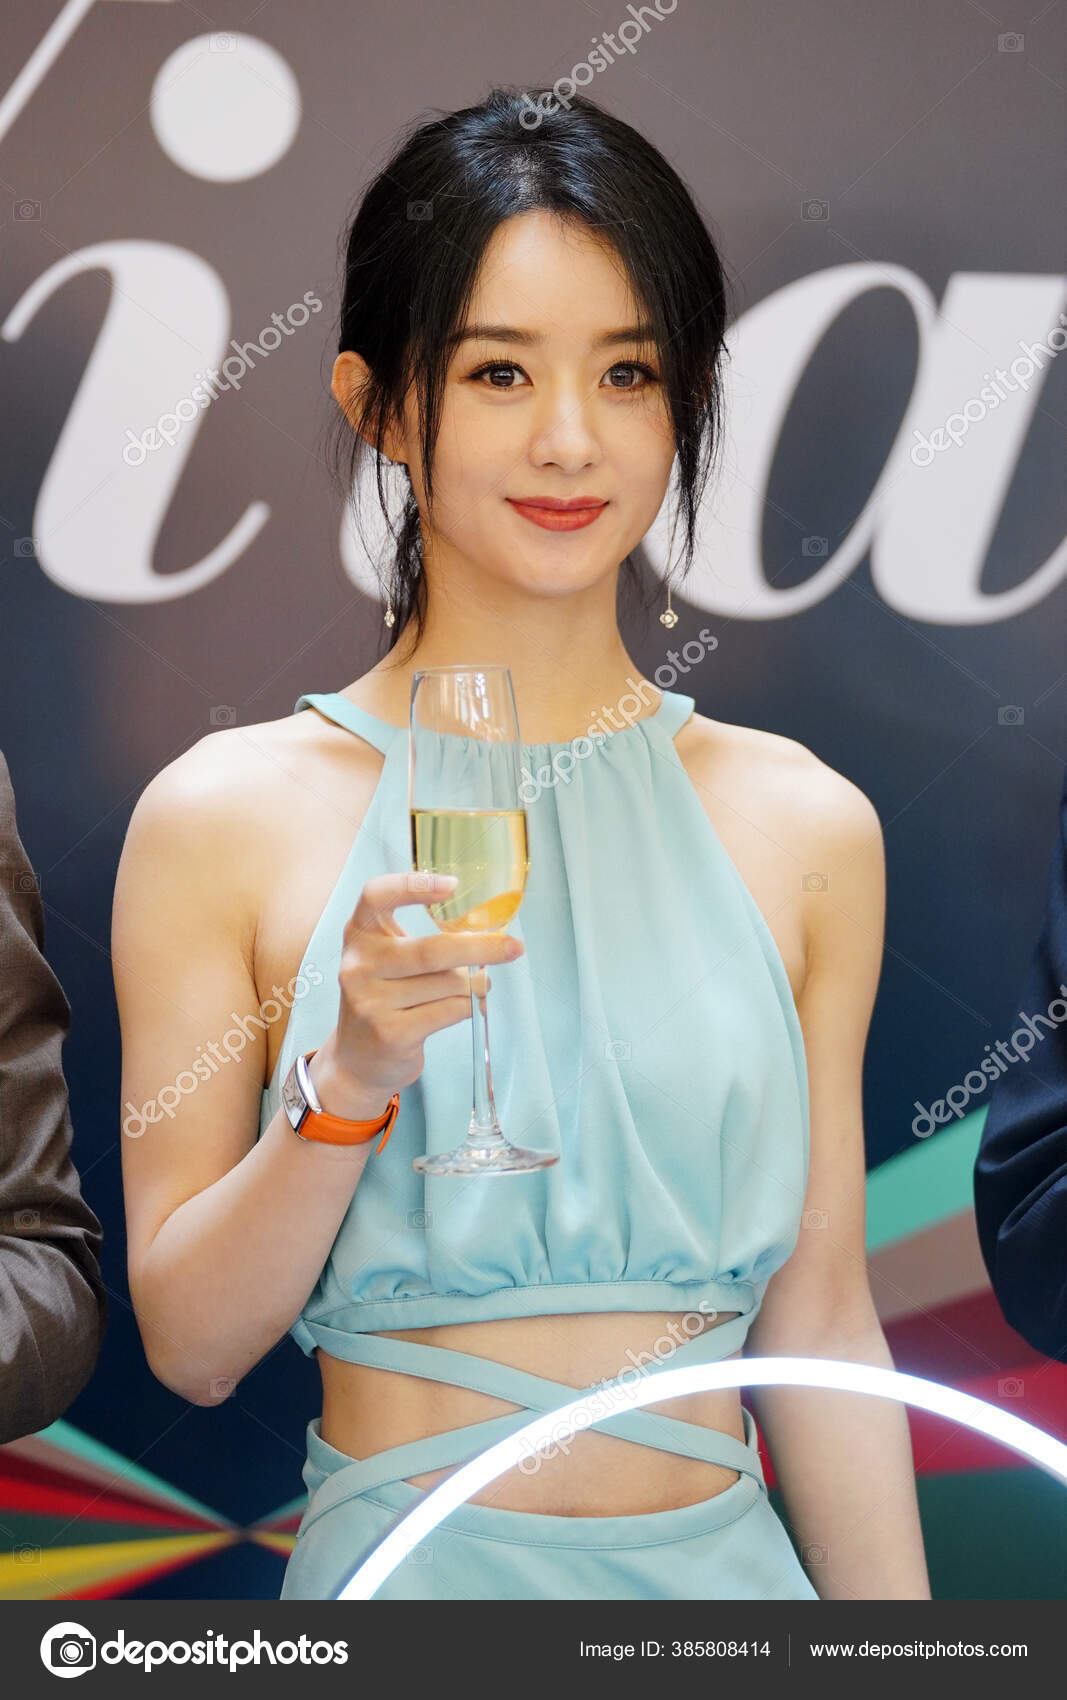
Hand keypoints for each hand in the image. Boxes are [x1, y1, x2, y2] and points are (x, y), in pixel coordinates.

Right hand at [326, 871, 523, 1103]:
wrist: (357, 1059)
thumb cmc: (385, 999)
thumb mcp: (388, 960)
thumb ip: (422, 941)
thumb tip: (489, 934)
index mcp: (359, 935)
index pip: (376, 895)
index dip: (413, 884)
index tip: (453, 885)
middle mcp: (359, 965)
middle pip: (432, 950)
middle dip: (481, 948)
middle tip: (513, 947)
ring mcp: (371, 1001)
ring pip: (449, 984)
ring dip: (474, 985)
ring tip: (476, 986)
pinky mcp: (390, 1032)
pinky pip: (451, 1010)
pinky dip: (471, 1006)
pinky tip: (471, 1006)